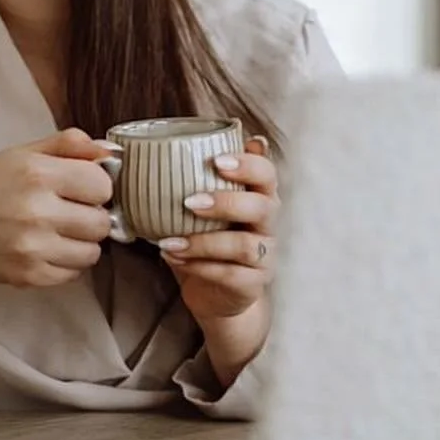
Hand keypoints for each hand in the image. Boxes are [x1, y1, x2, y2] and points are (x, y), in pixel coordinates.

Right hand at [0, 129, 115, 293]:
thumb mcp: (24, 153)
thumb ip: (68, 145)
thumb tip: (109, 150)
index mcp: (39, 174)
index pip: (102, 185)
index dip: (96, 186)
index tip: (83, 188)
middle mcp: (37, 212)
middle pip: (101, 222)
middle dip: (92, 216)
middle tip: (72, 211)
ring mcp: (33, 248)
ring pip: (92, 253)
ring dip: (82, 243)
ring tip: (60, 231)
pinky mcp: (28, 275)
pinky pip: (73, 274)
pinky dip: (66, 263)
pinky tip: (48, 248)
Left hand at [157, 136, 276, 325]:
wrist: (215, 293)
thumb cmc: (210, 240)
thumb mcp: (205, 209)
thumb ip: (202, 180)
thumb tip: (181, 146)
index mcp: (260, 197)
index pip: (267, 174)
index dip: (248, 165)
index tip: (217, 160)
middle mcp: (268, 225)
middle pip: (263, 207)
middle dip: (227, 202)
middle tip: (190, 202)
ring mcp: (265, 256)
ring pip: (245, 246)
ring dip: (204, 242)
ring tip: (170, 240)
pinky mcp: (253, 284)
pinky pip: (230, 274)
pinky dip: (198, 266)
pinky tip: (174, 258)